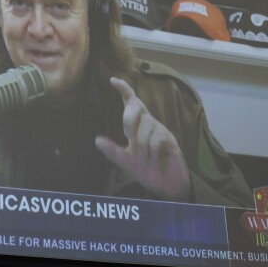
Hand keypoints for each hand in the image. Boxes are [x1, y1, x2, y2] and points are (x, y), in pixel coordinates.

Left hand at [96, 77, 190, 201]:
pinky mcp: (171, 141)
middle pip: (137, 108)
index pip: (131, 104)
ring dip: (141, 146)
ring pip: (146, 127)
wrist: (167, 186)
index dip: (124, 90)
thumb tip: (96, 140)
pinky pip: (157, 140)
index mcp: (138, 127)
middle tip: (127, 135)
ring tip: (144, 160)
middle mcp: (150, 125)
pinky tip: (154, 160)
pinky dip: (152, 152)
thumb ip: (113, 151)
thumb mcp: (127, 161)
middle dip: (129, 118)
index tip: (112, 80)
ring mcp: (161, 131)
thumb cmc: (148, 170)